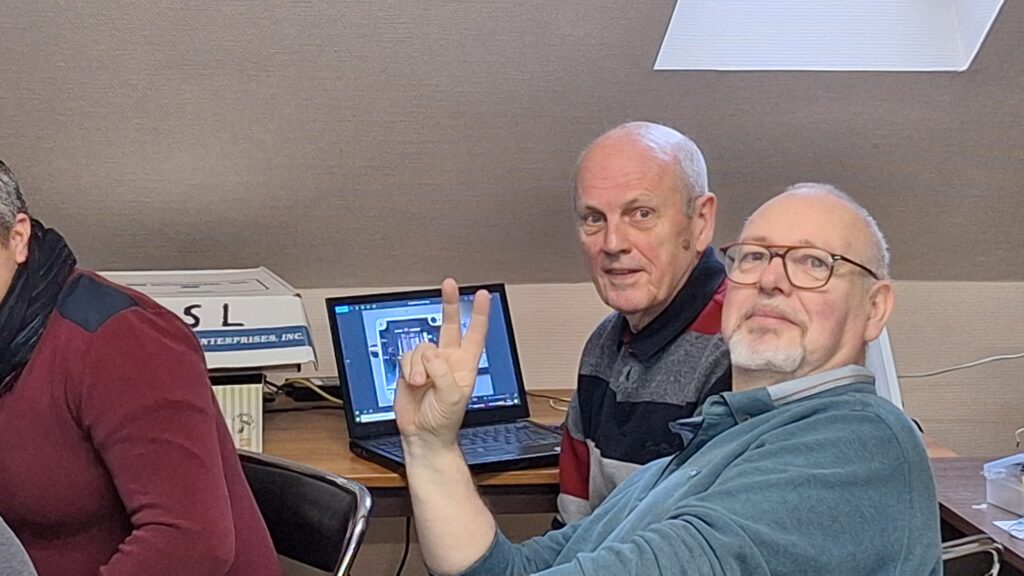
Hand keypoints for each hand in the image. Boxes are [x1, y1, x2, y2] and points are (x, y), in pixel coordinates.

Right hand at [394, 278, 489, 449]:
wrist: (423, 435)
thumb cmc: (445, 421)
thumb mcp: (453, 396)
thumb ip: (442, 372)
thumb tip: (429, 353)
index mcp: (466, 365)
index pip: (476, 333)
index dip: (480, 314)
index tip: (483, 294)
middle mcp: (448, 360)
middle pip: (450, 325)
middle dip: (449, 304)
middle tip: (450, 285)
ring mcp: (429, 363)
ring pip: (422, 345)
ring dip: (418, 365)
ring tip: (420, 383)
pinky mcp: (410, 368)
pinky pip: (407, 356)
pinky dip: (408, 369)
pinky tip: (412, 382)